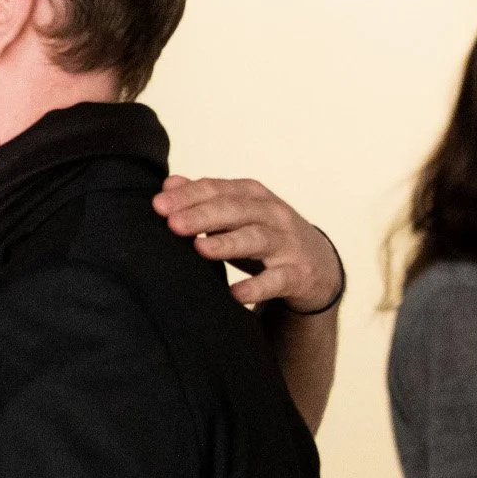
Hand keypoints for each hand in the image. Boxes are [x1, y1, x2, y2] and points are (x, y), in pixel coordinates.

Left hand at [154, 175, 342, 313]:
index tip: (158, 205)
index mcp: (252, 195)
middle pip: (234, 210)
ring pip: (256, 239)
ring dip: (227, 243)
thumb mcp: (237, 213)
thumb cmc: (265, 235)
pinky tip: (235, 293)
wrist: (318, 265)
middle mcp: (271, 214)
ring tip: (200, 248)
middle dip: (202, 215)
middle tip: (173, 224)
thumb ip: (204, 199)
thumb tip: (169, 184)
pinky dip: (257, 287)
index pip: (217, 190)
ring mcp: (286, 243)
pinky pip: (276, 280)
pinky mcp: (297, 273)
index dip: (188, 196)